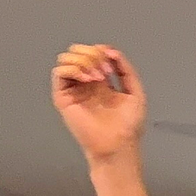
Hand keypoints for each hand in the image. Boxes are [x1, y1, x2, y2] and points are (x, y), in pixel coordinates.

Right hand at [52, 44, 146, 163]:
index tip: (112, 57)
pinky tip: (88, 79)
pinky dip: (73, 69)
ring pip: (66, 60)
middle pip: (78, 53)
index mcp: (103, 82)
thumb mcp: (136, 93)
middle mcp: (86, 84)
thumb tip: (112, 51)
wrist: (118, 144)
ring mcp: (74, 90)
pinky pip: (59, 73)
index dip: (102, 50)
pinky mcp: (63, 97)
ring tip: (98, 75)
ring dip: (83, 61)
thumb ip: (126, 71)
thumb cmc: (128, 126)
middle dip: (91, 53)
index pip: (94, 55)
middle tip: (104, 68)